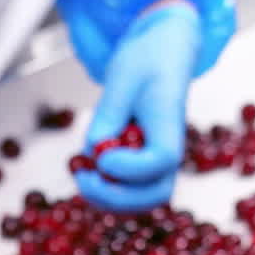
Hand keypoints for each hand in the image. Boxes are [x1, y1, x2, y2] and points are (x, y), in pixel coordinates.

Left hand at [74, 2, 200, 211]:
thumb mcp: (121, 79)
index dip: (129, 167)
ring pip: (141, 200)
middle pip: (156, 195)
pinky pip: (129, 192)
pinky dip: (106, 191)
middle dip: (116, 197)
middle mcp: (171, 150)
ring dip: (108, 199)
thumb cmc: (146, 61)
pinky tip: (88, 172)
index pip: (160, 160)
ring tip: (83, 176)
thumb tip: (95, 153)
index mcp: (170, 124)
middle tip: (85, 181)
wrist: (163, 54)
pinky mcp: (145, 166)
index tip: (101, 157)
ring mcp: (160, 163)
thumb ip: (107, 118)